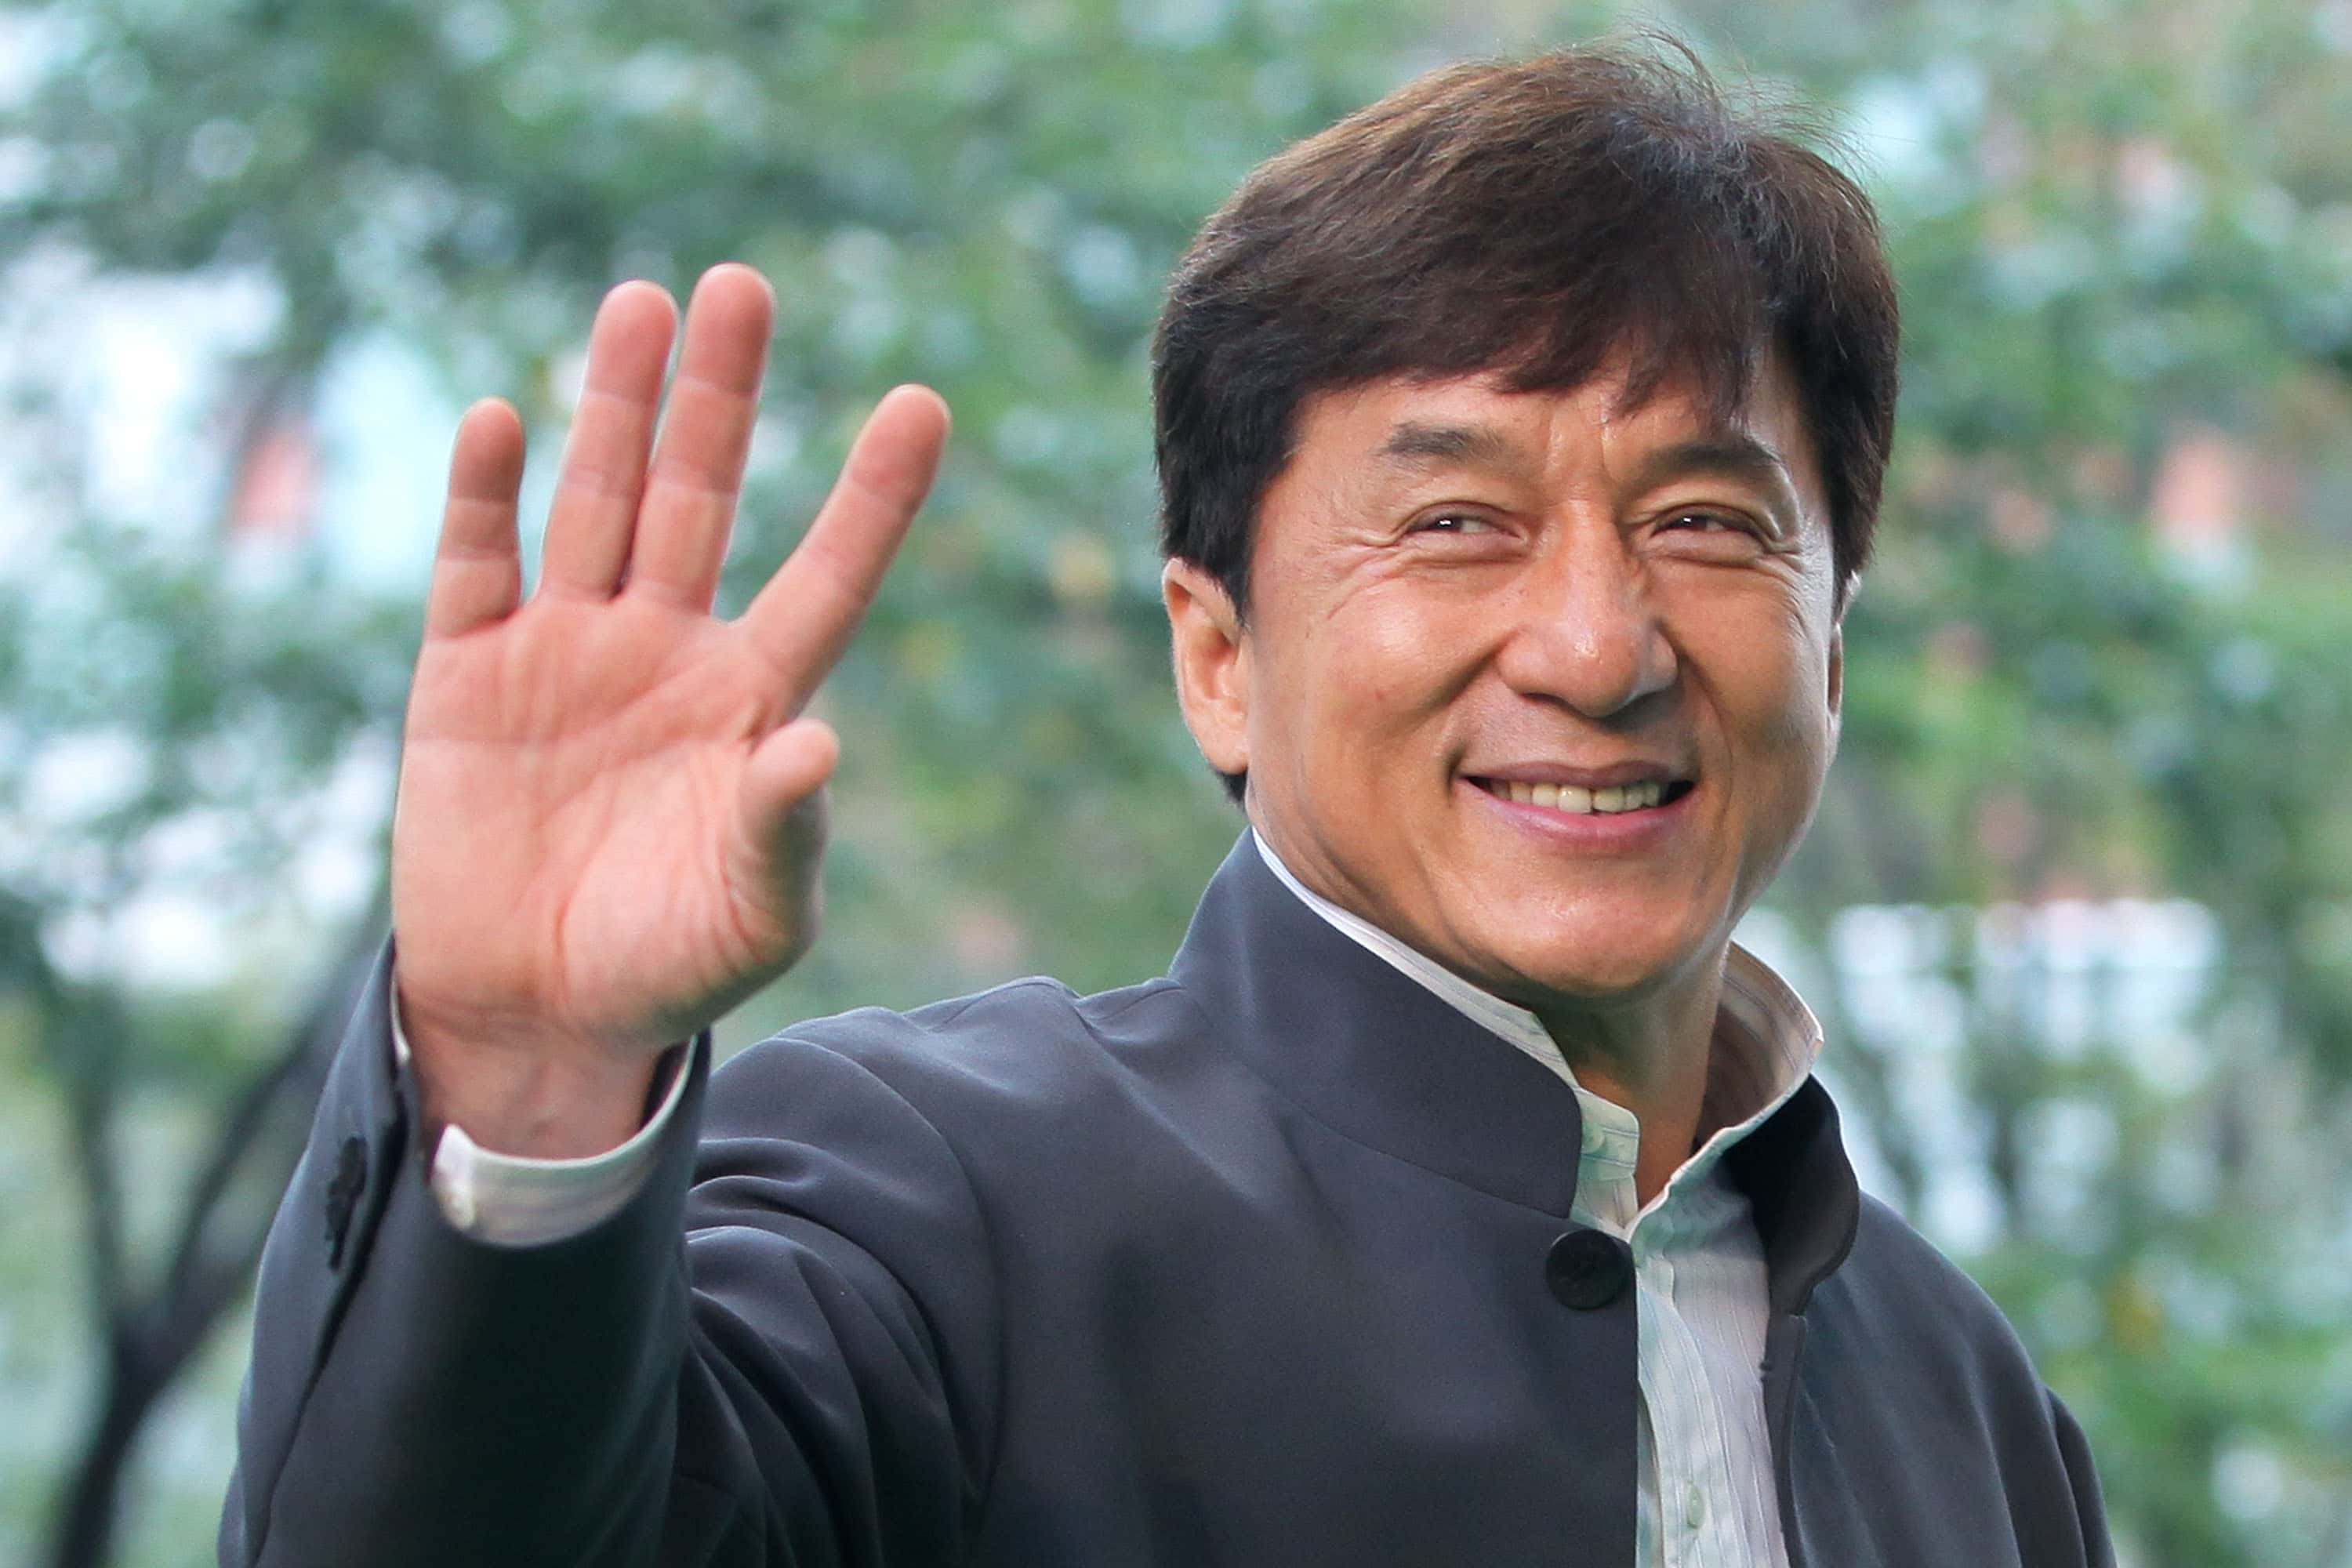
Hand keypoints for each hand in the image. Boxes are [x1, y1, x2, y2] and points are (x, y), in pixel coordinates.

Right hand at [389, 263, 948, 1154]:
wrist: (537, 1014)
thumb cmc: (671, 963)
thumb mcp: (753, 914)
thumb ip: (783, 830)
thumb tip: (818, 741)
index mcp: (754, 697)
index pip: (827, 576)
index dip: (872, 496)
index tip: (924, 403)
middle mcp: (667, 650)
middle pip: (703, 496)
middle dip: (722, 397)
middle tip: (742, 287)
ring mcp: (566, 650)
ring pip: (596, 503)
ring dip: (614, 407)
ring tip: (641, 303)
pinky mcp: (466, 675)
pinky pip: (477, 567)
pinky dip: (487, 498)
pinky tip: (503, 420)